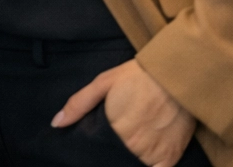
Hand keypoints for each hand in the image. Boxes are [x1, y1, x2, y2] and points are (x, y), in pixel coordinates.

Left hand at [53, 59, 194, 166]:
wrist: (176, 73)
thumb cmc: (137, 76)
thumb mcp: (103, 83)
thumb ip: (79, 104)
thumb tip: (56, 123)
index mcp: (115, 130)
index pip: (99, 150)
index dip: (98, 148)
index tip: (98, 144)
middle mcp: (134, 146)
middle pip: (117, 158)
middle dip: (114, 152)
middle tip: (117, 140)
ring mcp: (153, 153)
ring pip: (135, 165)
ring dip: (131, 159)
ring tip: (130, 146)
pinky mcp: (171, 156)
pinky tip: (145, 159)